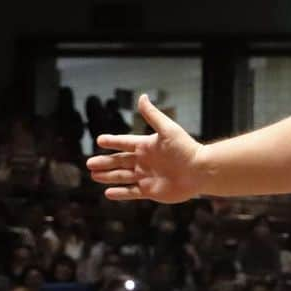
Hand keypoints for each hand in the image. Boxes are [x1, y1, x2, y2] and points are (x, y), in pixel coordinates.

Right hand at [87, 95, 204, 203]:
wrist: (200, 170)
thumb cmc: (185, 148)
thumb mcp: (167, 129)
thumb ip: (152, 115)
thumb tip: (142, 97)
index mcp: (147, 146)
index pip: (125, 142)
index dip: (113, 142)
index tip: (99, 140)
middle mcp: (145, 161)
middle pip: (120, 161)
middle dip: (105, 162)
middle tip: (89, 163)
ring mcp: (147, 177)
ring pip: (122, 177)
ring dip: (108, 176)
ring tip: (94, 175)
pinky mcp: (151, 191)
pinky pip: (131, 192)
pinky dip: (120, 193)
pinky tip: (107, 193)